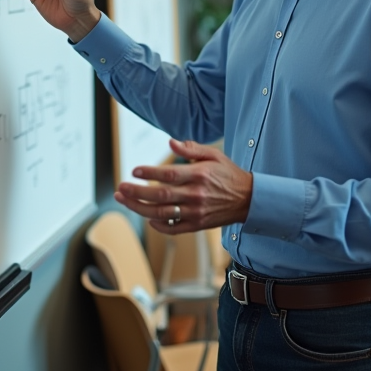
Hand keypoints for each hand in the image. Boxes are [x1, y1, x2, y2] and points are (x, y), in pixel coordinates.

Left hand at [115, 139, 252, 233]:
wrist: (249, 199)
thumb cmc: (229, 175)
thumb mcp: (214, 155)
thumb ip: (191, 149)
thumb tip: (171, 142)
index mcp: (199, 175)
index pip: (169, 175)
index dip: (149, 173)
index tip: (134, 171)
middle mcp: (196, 195)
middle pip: (161, 195)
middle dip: (137, 192)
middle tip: (120, 188)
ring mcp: (196, 212)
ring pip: (162, 213)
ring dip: (140, 208)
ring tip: (124, 200)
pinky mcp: (197, 225)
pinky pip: (173, 229)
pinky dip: (158, 225)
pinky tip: (147, 218)